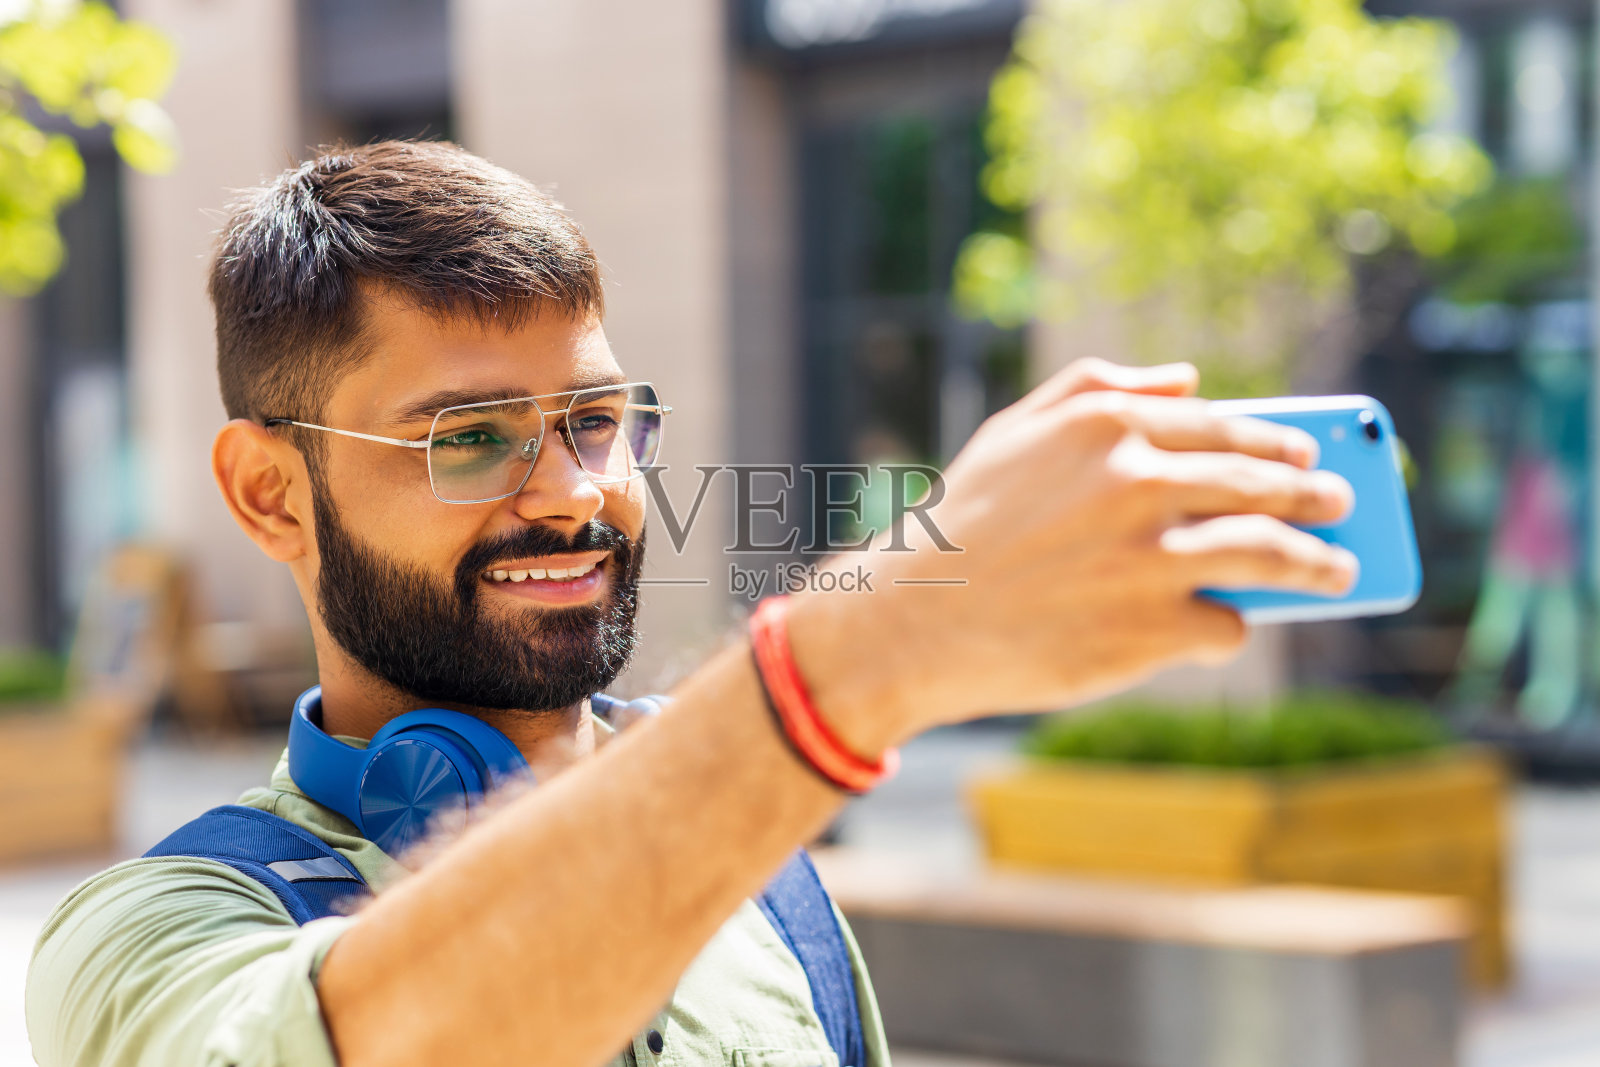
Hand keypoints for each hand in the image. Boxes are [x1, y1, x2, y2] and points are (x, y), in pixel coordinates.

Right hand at [790, 359, 1355, 749]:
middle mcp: (1137, 482)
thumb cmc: (964, 523)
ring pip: (1271, 554)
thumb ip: (1100, 388)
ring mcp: (1151, 559)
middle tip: (1341, 505)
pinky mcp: (1154, 630)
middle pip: (1262, 485)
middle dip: (1316, 495)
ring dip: (1318, 563)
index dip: (1279, 442)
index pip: (1223, 428)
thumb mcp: (1016, 432)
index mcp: (1108, 425)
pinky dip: (1233, 625)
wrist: (913, 623)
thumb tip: (1190, 378)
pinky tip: (1228, 625)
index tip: (1309, 454)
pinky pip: (1226, 624)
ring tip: (1339, 568)